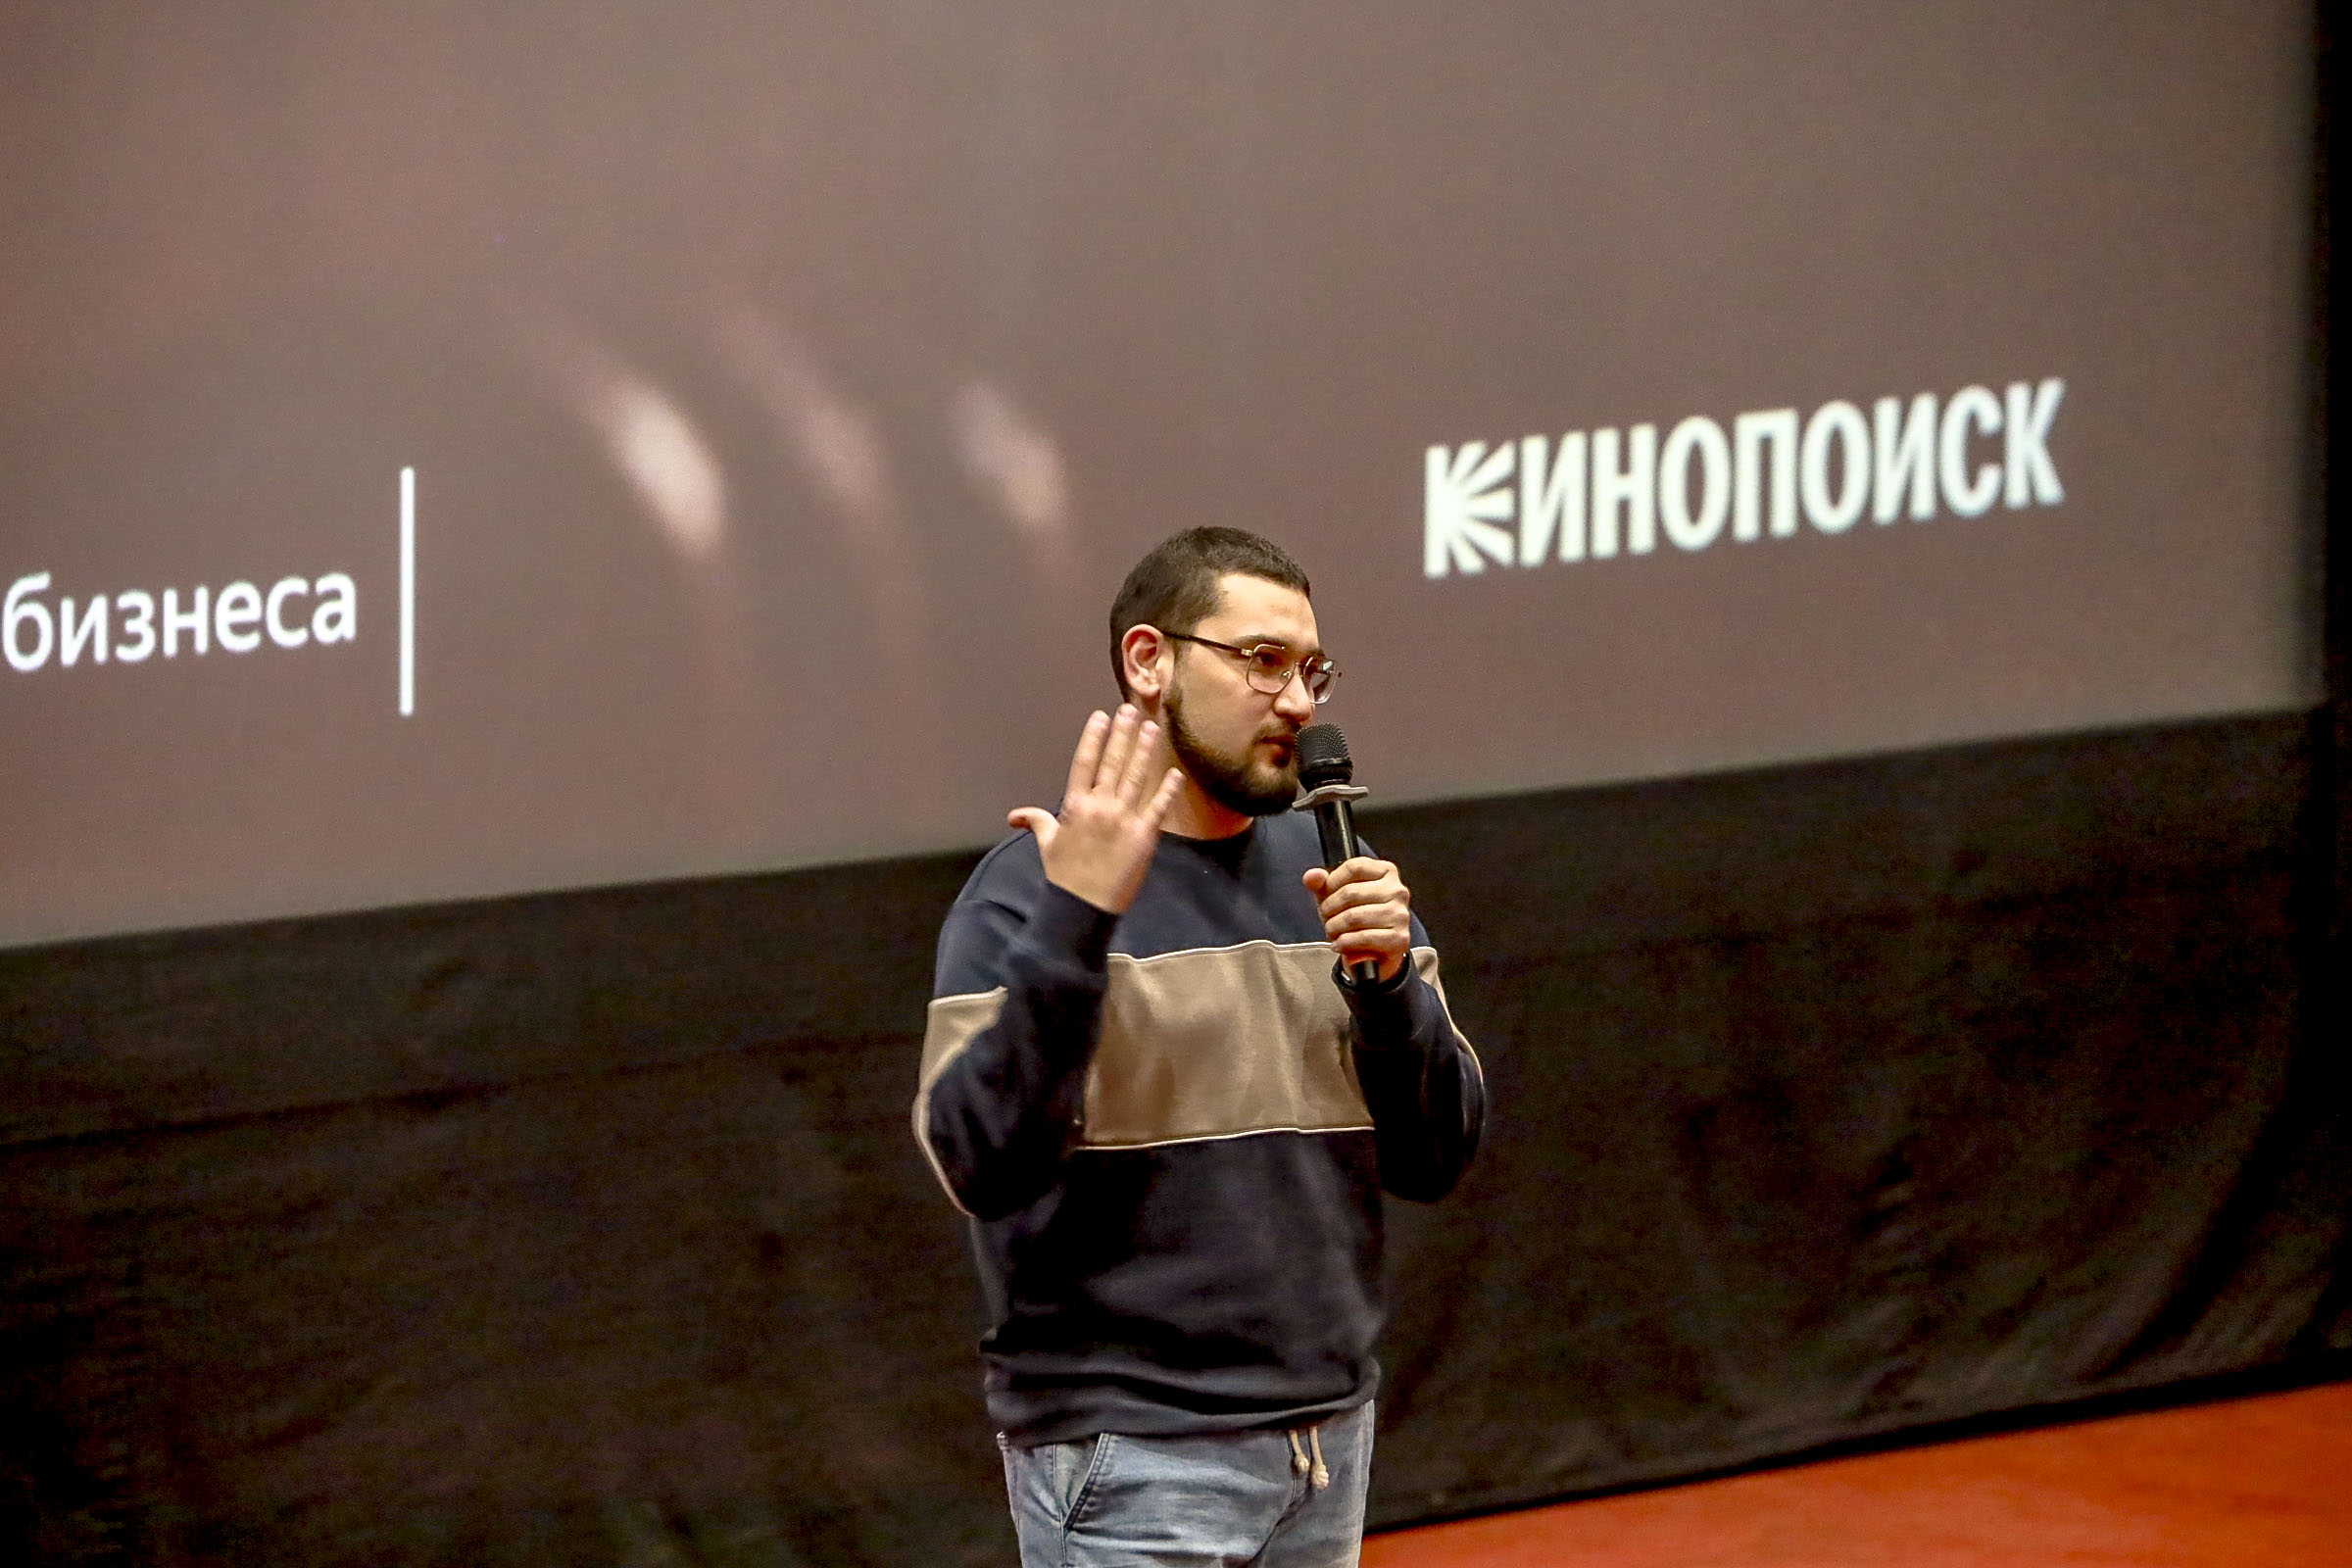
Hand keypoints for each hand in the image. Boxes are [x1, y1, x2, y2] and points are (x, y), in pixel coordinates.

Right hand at [1009, 705, 1184, 914]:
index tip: (1101, 717)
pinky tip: (1175, 772)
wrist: (1082, 907)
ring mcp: (1123, 820)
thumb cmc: (1064, 875)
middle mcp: (1099, 807)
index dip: (1093, 738)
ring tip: (1151, 728)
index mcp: (1074, 806)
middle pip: (1112, 762)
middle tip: (1130, 710)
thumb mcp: (1047, 845)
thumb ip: (1036, 822)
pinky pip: (1158, 807)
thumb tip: (1015, 816)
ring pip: (1136, 777)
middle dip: (1122, 734)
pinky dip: (1167, 789)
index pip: (1084, 763)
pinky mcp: (1144, 836)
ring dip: (1145, 751)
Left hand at [1302, 856, 1411, 983]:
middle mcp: (1398, 890)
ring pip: (1354, 916)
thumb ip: (1321, 884)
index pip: (1354, 867)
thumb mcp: (1335, 897)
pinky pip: (1363, 938)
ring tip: (1332, 932)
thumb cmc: (1356, 919)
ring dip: (1334, 927)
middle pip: (1351, 892)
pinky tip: (1340, 944)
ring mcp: (1400, 914)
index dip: (1332, 881)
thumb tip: (1312, 876)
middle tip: (1327, 918)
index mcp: (1385, 872)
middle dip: (1330, 908)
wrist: (1373, 954)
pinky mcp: (1399, 938)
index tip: (1326, 894)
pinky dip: (1344, 943)